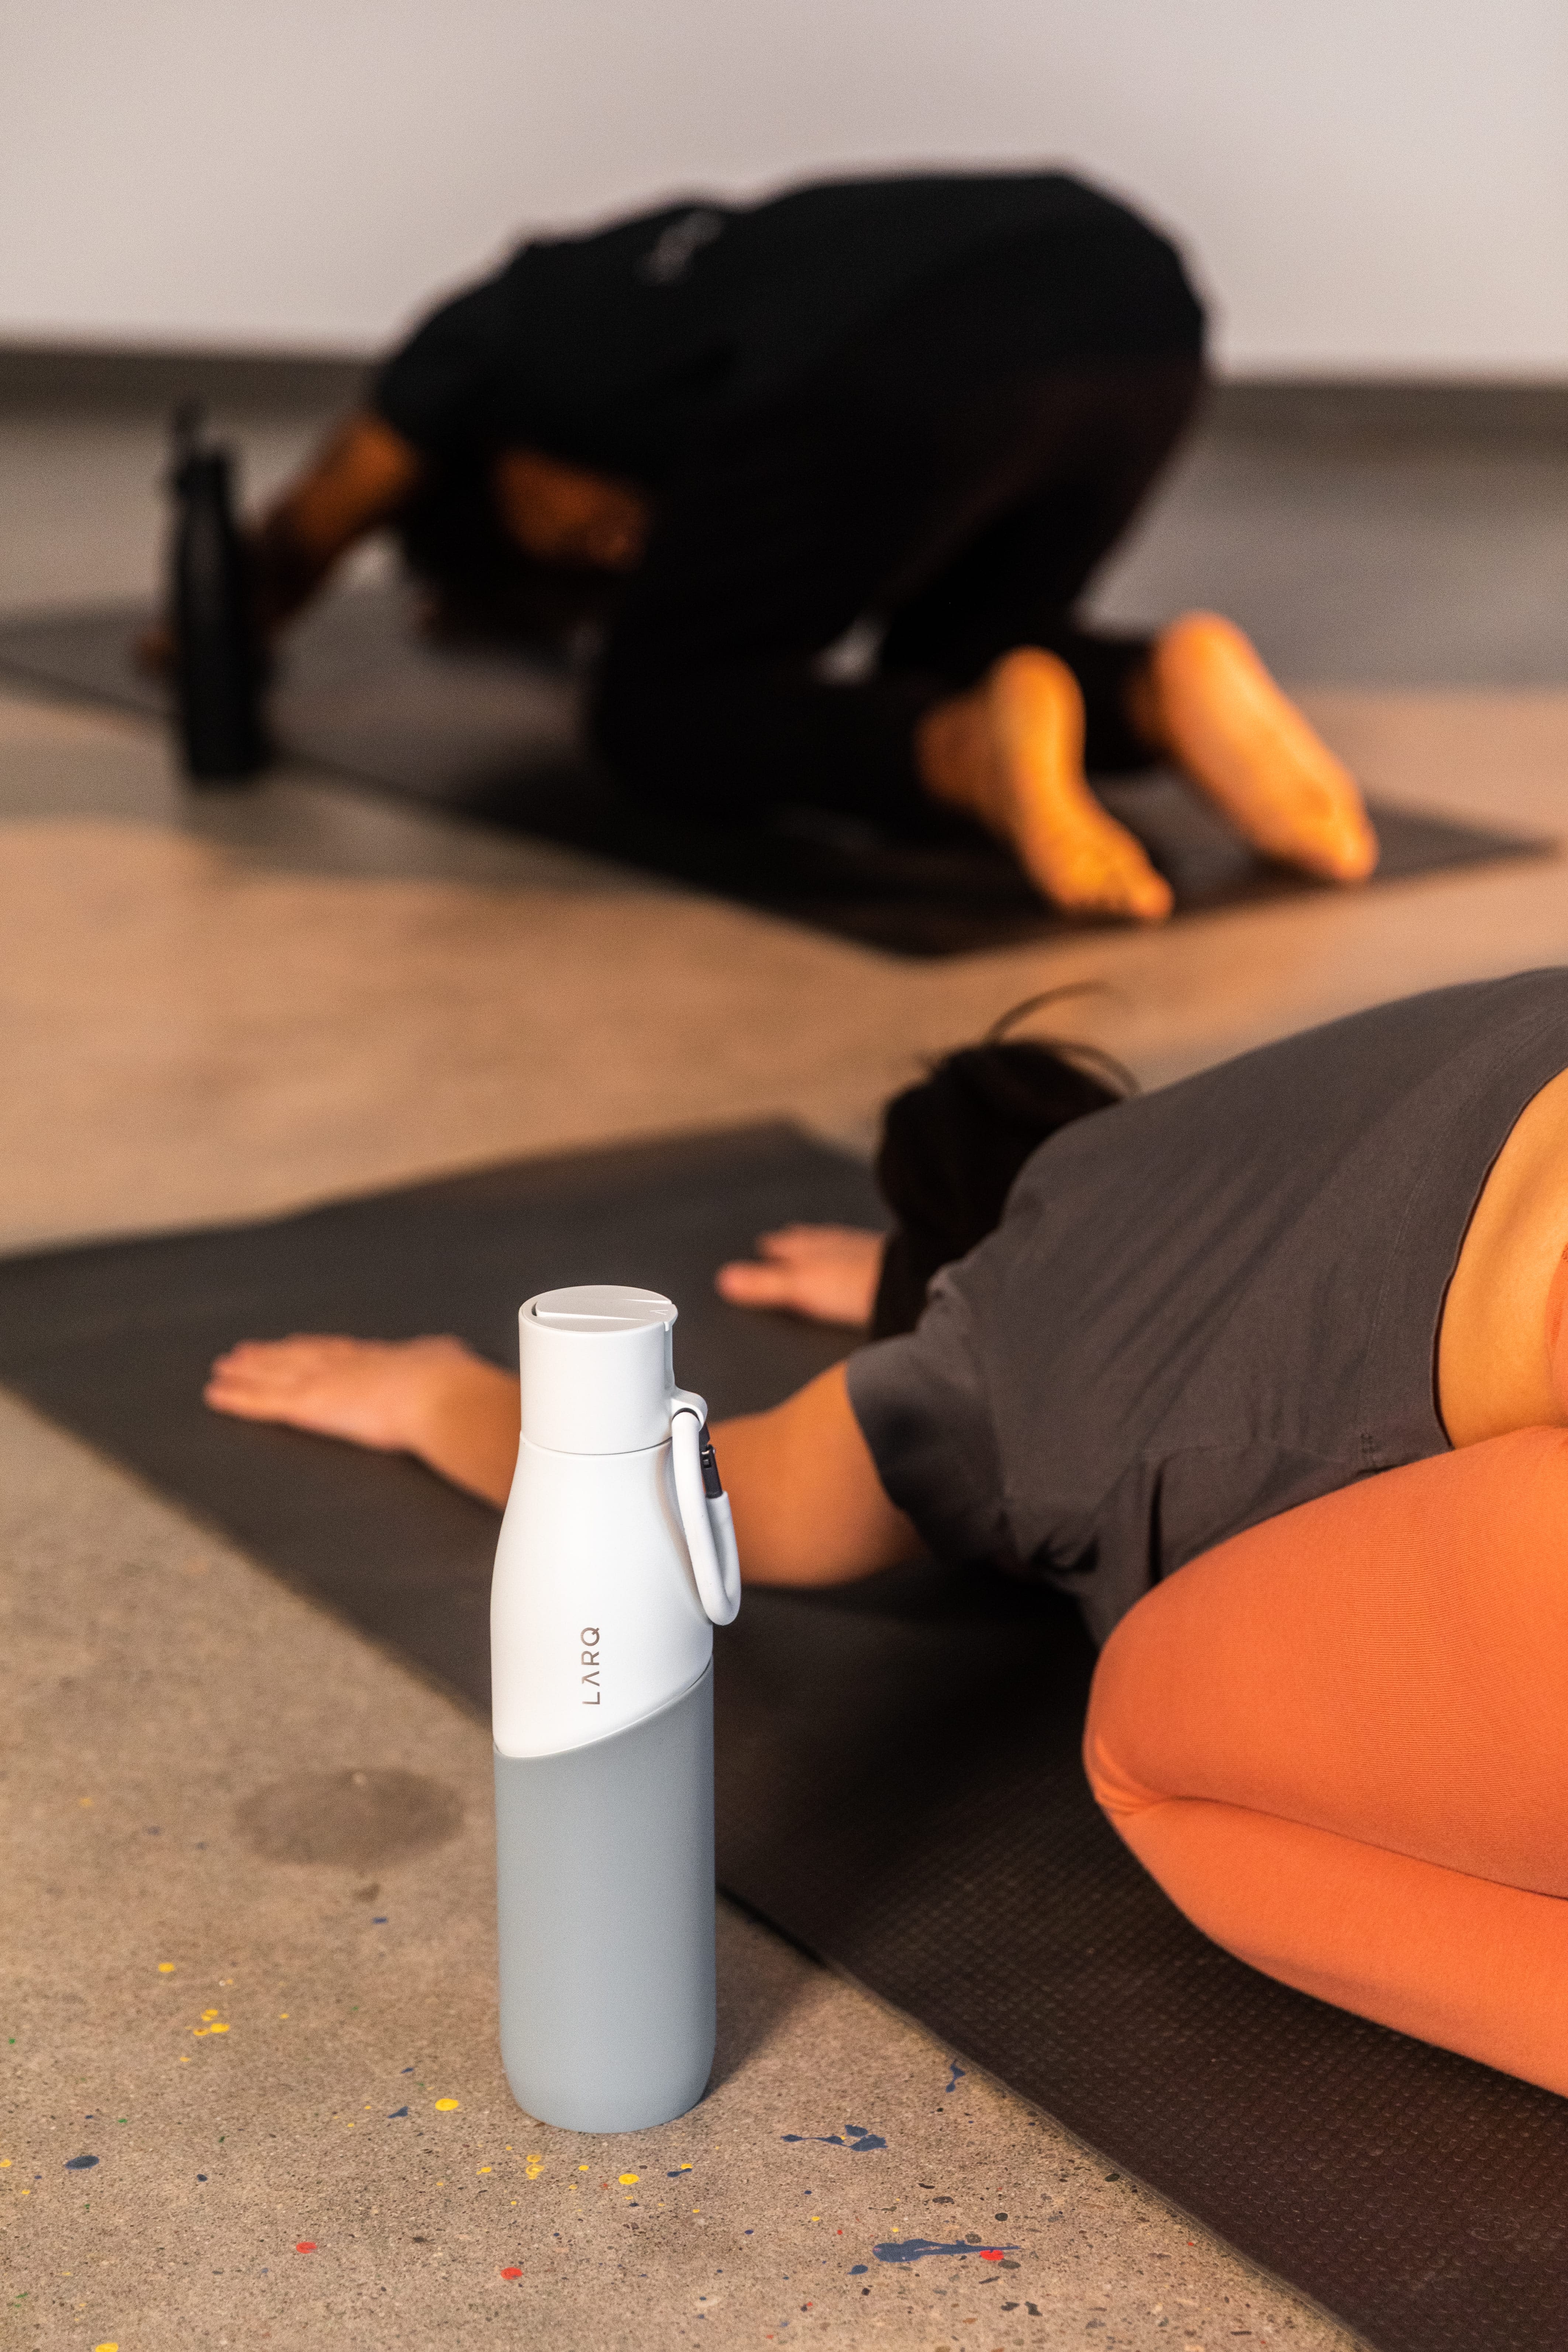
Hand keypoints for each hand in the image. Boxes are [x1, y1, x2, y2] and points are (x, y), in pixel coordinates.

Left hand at [204, 1333, 481, 1452]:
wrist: (439, 1394)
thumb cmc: (450, 1382)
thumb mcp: (447, 1359)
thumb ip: (438, 1356)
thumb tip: (445, 1349)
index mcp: (377, 1356)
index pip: (336, 1351)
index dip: (312, 1348)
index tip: (295, 1344)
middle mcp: (344, 1363)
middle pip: (297, 1356)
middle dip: (271, 1355)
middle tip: (244, 1352)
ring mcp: (323, 1382)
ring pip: (273, 1374)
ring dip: (246, 1372)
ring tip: (222, 1368)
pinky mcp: (308, 1406)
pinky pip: (263, 1403)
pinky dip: (238, 1399)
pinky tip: (215, 1395)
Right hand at [714, 1225, 884, 1327]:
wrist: (910, 1284)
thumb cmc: (855, 1284)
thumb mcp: (800, 1286)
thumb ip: (765, 1285)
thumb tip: (724, 1279)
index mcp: (814, 1250)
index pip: (788, 1246)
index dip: (776, 1246)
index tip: (765, 1243)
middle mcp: (839, 1247)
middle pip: (813, 1242)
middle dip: (799, 1241)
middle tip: (787, 1238)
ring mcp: (866, 1254)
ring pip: (839, 1246)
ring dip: (827, 1246)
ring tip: (820, 1243)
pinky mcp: (889, 1265)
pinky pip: (864, 1256)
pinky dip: (855, 1255)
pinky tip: (862, 1260)